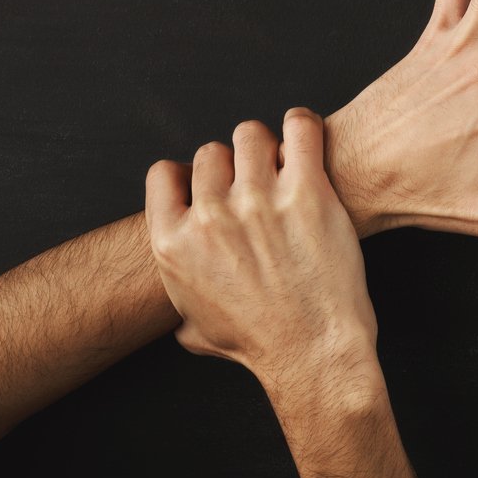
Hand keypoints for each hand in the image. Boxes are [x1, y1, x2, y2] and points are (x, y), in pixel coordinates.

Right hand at [145, 108, 377, 385]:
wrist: (313, 352)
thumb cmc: (259, 344)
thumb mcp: (195, 328)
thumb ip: (180, 299)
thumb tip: (179, 307)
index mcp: (172, 243)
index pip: (164, 172)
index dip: (191, 175)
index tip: (214, 186)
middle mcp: (209, 216)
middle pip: (213, 151)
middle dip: (236, 164)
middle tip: (261, 183)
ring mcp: (257, 200)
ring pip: (251, 134)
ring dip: (268, 146)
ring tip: (286, 165)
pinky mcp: (305, 192)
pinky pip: (300, 128)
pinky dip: (304, 126)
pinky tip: (307, 138)